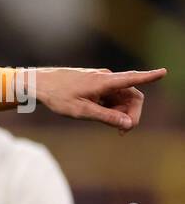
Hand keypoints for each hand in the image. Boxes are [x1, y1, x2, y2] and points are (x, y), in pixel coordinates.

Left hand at [34, 67, 164, 131]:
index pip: (132, 79)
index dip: (149, 77)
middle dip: (131, 113)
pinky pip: (112, 97)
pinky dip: (111, 108)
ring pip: (122, 98)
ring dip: (120, 112)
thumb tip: (129, 124)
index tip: (164, 72)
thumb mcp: (81, 111)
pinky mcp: (96, 84)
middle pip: (132, 96)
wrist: (39, 84)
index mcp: (104, 82)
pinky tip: (98, 114)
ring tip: (105, 123)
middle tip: (121, 131)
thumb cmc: (57, 96)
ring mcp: (102, 80)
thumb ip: (106, 117)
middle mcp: (106, 78)